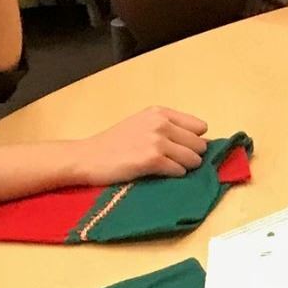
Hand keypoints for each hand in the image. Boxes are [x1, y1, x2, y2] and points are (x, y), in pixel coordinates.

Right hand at [72, 107, 209, 184]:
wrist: (87, 157)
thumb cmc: (114, 143)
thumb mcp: (142, 124)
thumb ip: (167, 127)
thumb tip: (200, 141)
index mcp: (160, 112)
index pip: (199, 126)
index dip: (194, 140)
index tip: (182, 149)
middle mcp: (161, 123)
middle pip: (200, 144)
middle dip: (192, 155)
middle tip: (175, 162)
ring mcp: (157, 140)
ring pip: (193, 158)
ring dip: (185, 167)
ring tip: (167, 168)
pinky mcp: (152, 159)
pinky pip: (180, 170)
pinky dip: (174, 175)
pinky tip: (160, 173)